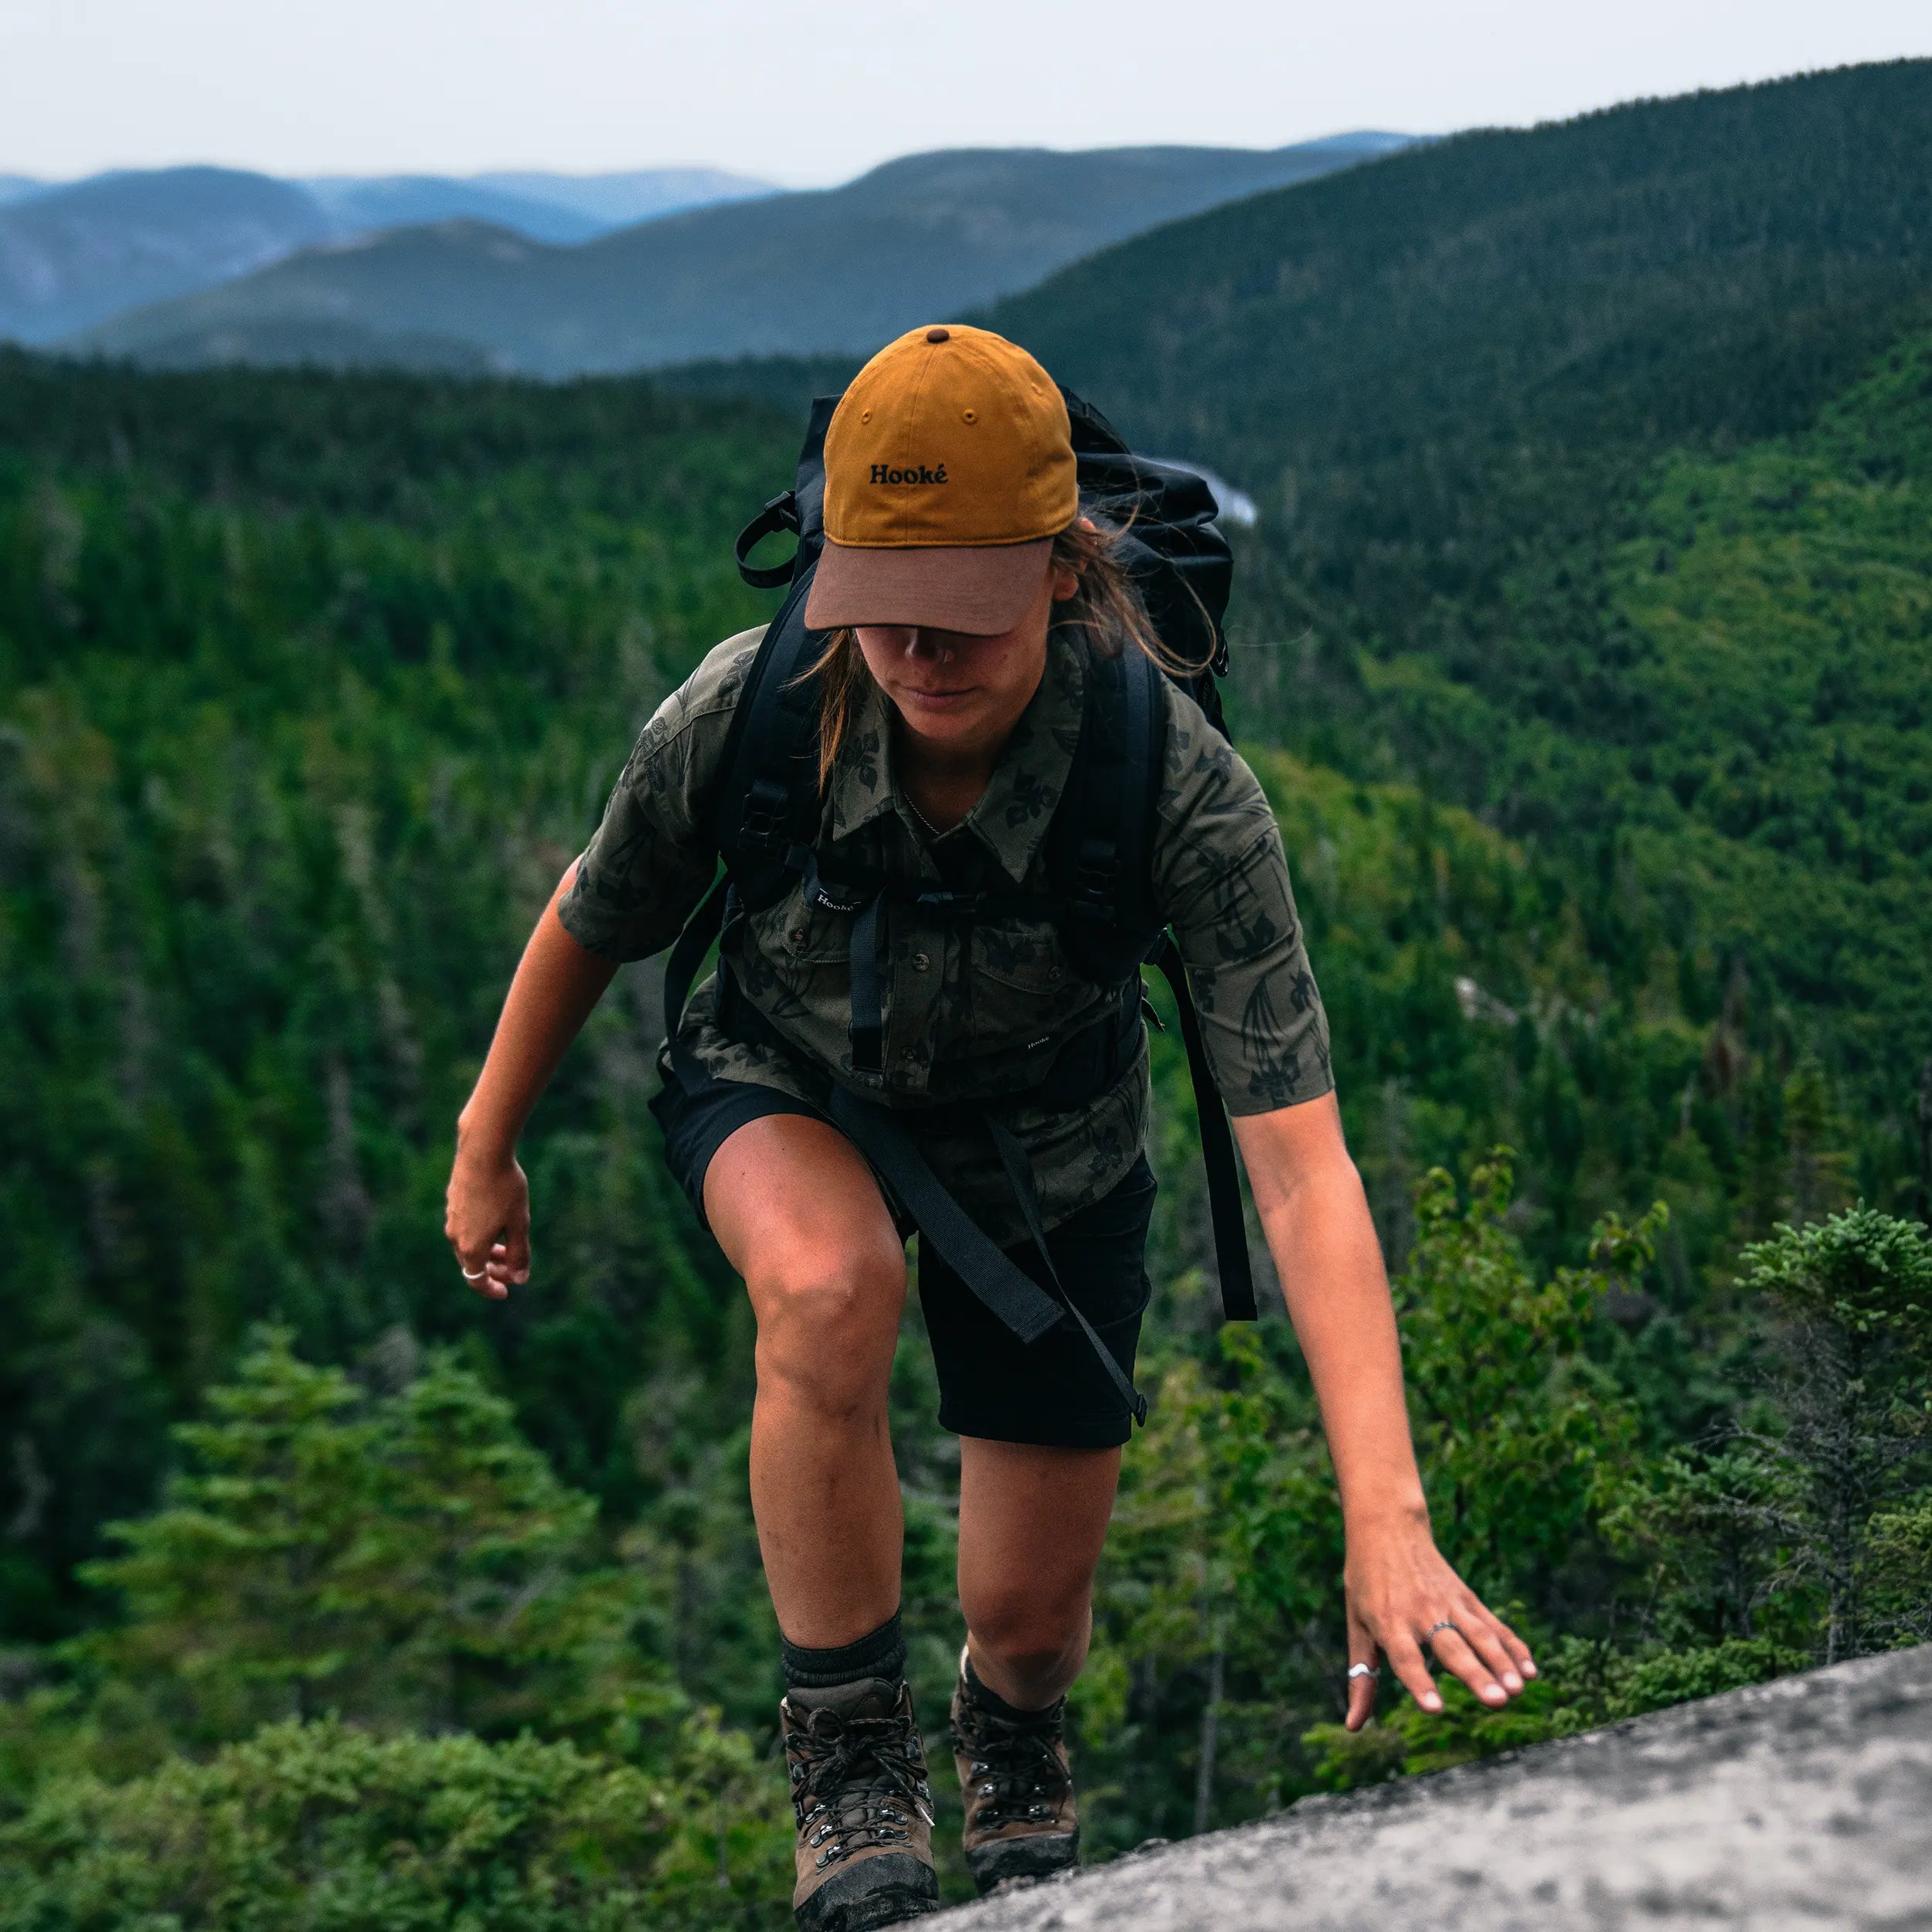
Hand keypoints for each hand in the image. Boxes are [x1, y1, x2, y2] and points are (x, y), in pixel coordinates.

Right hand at [444, 1142, 530, 1300]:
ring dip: (488, 1250)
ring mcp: (451, 1218)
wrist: (483, 1151)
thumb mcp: (519, 1223)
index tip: (506, 1291)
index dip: (491, 1289)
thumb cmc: (504, 1188)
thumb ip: (519, 1254)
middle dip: (493, 1268)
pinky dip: (481, 1233)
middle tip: (514, 1267)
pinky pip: (465, 1226)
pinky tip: (497, 1219)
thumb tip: (520, 1278)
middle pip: (472, 1262)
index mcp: (471, 1247)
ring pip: (468, 1243)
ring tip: (509, 1242)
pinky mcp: (452, 1201)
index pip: (476, 1280)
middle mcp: (455, 1236)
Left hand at [1342, 1514, 1535, 1729]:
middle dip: (1475, 1675)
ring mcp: (1448, 1602)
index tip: (1435, 1708)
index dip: (1419, 1683)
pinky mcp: (1466, 1597)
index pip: (1405, 1657)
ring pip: (1479, 1635)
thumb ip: (1361, 1677)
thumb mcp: (1356, 1625)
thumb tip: (1353, 1727)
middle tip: (1497, 1701)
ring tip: (1518, 1689)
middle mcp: (1421, 1613)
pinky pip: (1493, 1624)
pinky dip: (1512, 1645)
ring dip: (1501, 1662)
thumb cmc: (1366, 1582)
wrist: (1387, 1526)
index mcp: (1388, 1621)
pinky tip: (1530, 1668)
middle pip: (1451, 1647)